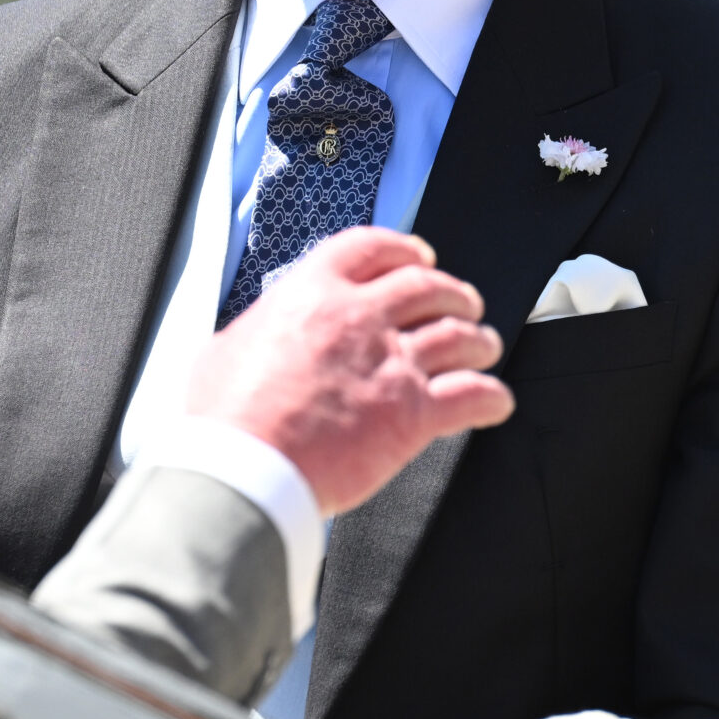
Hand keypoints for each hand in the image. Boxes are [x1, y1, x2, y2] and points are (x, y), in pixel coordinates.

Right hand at [186, 227, 514, 514]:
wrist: (244, 470)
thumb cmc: (225, 419)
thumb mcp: (223, 349)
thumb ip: (254, 333)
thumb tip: (254, 338)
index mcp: (312, 292)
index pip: (372, 248)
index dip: (404, 249)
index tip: (418, 256)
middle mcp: (359, 317)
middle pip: (427, 286)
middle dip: (452, 290)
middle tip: (460, 301)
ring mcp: (391, 363)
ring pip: (459, 334)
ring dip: (479, 338)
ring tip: (484, 345)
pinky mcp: (412, 413)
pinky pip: (472, 396)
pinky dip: (491, 397)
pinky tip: (496, 401)